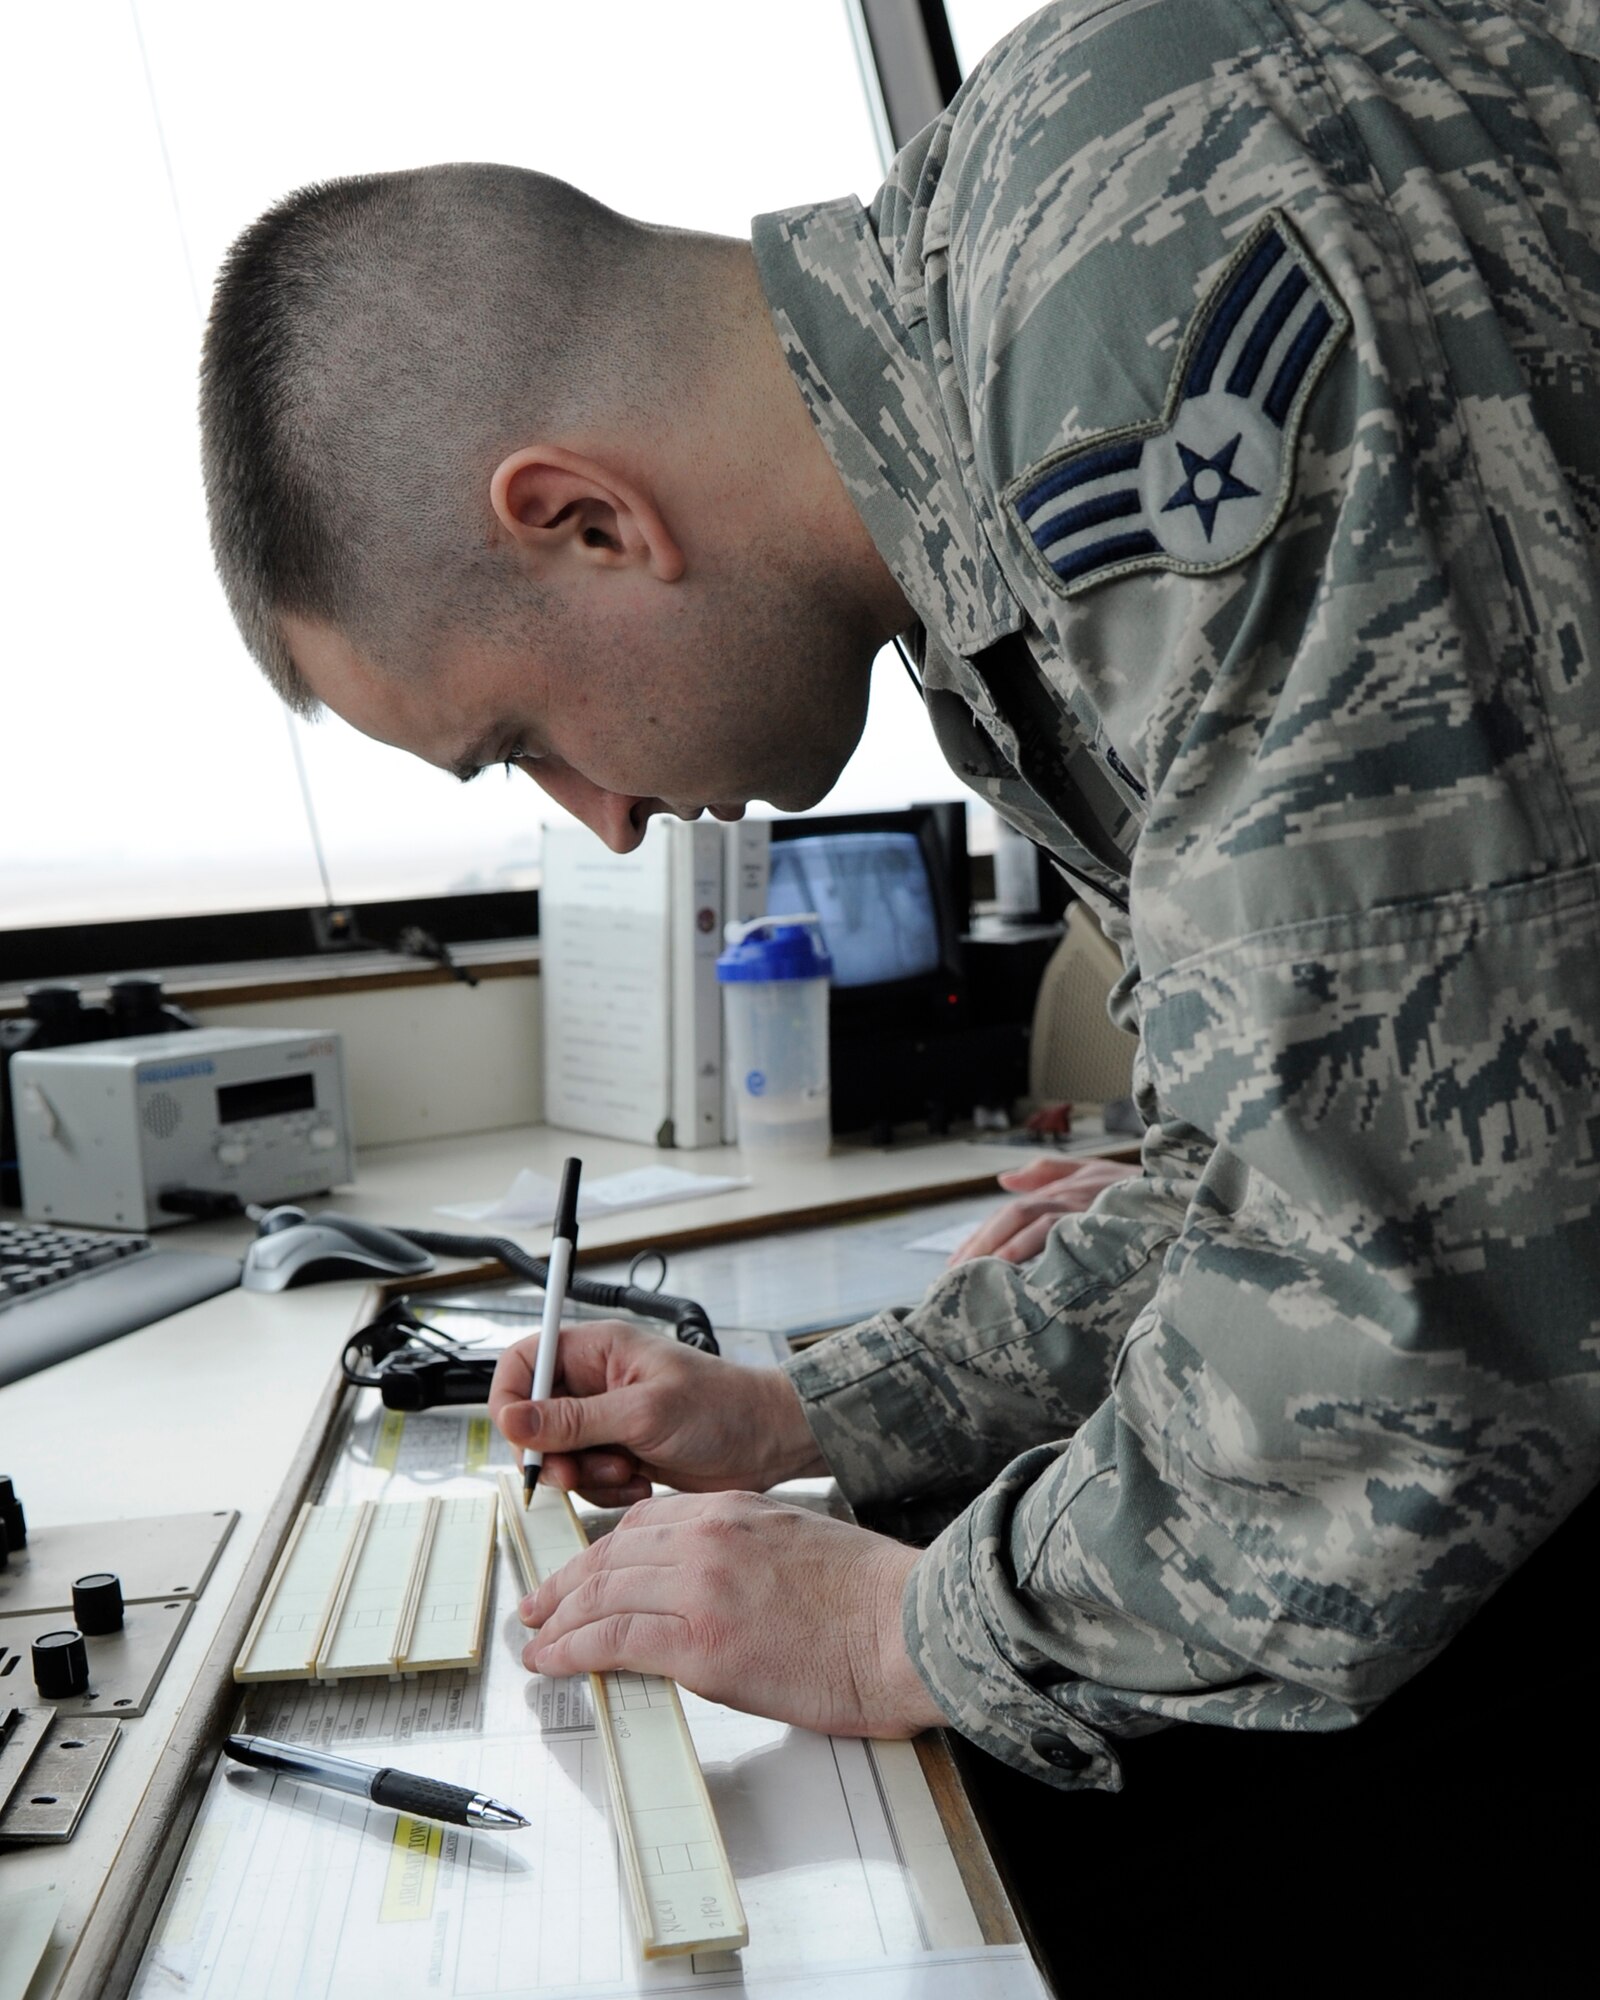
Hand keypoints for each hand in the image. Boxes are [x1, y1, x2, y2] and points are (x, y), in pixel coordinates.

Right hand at [489, 1318, 826, 1505]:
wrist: (768, 1443)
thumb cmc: (722, 1408)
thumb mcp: (643, 1413)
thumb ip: (575, 1420)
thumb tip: (513, 1420)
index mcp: (596, 1350)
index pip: (523, 1361)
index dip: (510, 1398)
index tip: (519, 1437)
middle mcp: (595, 1381)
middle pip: (534, 1418)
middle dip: (552, 1453)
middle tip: (577, 1474)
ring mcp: (607, 1418)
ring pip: (559, 1455)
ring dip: (587, 1477)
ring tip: (628, 1473)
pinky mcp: (620, 1450)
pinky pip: (586, 1478)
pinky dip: (607, 1489)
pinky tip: (641, 1482)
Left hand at [520, 1490, 945, 1738]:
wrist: (908, 1626)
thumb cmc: (874, 1598)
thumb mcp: (800, 1544)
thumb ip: (746, 1553)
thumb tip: (714, 1590)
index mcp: (734, 1508)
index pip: (643, 1523)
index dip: (600, 1550)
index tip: (582, 1569)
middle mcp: (707, 1538)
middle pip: (611, 1555)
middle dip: (566, 1582)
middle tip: (538, 1604)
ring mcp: (699, 1588)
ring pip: (602, 1594)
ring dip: (559, 1620)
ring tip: (536, 1640)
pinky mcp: (698, 1644)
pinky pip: (612, 1640)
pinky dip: (573, 1652)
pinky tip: (554, 1661)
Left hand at [948, 1154, 1136, 1264]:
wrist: (1181, 1196)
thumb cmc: (1137, 1188)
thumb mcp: (1092, 1172)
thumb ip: (1047, 1172)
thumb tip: (1004, 1179)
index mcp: (1061, 1189)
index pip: (1010, 1213)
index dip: (981, 1236)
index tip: (955, 1262)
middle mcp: (1069, 1194)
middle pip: (1013, 1216)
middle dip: (980, 1245)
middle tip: (953, 1276)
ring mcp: (1085, 1207)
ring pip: (1033, 1223)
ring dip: (1002, 1248)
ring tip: (977, 1274)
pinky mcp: (1102, 1221)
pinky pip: (1062, 1235)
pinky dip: (1038, 1249)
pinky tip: (1020, 1274)